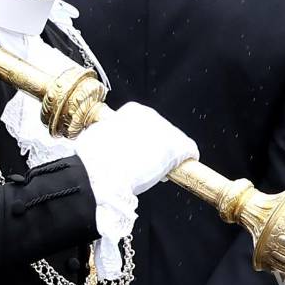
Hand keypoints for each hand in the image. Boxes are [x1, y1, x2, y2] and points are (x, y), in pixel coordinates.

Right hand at [76, 102, 198, 196]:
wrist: (101, 173)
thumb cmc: (94, 158)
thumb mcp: (99, 139)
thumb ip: (111, 137)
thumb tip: (113, 147)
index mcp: (132, 111)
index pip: (146, 123)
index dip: (142, 140)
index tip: (137, 151)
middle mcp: (151, 116)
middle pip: (162, 132)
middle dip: (155, 148)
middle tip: (144, 165)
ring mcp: (166, 131)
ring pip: (175, 142)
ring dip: (167, 156)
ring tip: (154, 171)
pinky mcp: (179, 146)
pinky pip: (189, 152)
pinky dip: (187, 161)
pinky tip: (180, 170)